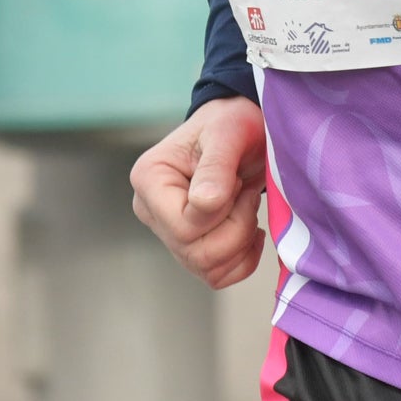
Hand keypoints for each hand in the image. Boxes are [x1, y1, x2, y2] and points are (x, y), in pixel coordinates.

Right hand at [130, 98, 270, 287]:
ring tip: (246, 206)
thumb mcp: (229, 132)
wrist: (243, 131)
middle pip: (195, 254)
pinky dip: (243, 259)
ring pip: (207, 269)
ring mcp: (168, 233)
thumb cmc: (232, 124)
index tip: (235, 179)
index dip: (222, 211)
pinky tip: (251, 229)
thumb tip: (204, 203)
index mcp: (149, 179)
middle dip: (236, 229)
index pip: (183, 226)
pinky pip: (217, 276)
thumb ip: (216, 166)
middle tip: (246, 194)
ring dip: (242, 243)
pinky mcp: (190, 247)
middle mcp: (151, 211)